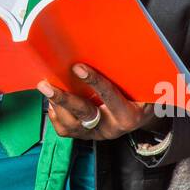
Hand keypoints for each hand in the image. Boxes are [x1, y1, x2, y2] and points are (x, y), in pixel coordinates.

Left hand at [38, 63, 162, 140]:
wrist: (141, 118)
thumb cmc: (141, 97)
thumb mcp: (144, 88)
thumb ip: (130, 77)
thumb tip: (114, 52)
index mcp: (128, 114)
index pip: (109, 96)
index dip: (94, 81)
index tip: (77, 67)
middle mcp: (111, 127)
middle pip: (84, 113)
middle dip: (63, 99)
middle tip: (46, 85)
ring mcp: (97, 134)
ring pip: (71, 125)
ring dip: (57, 106)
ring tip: (48, 89)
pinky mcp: (87, 136)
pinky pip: (66, 131)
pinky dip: (56, 116)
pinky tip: (54, 103)